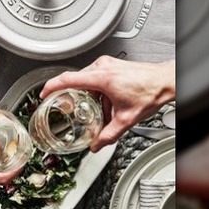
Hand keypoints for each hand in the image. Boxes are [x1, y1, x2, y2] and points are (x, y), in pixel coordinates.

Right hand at [40, 56, 174, 151]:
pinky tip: (103, 101)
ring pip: (86, 77)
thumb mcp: (126, 119)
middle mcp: (102, 67)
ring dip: (86, 92)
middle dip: (71, 94)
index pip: (68, 78)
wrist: (165, 81)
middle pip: (76, 79)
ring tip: (91, 107)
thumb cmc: (150, 92)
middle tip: (67, 107)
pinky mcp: (112, 65)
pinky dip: (95, 88)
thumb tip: (96, 145)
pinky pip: (95, 75)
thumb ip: (108, 135)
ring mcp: (107, 64)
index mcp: (102, 78)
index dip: (51, 86)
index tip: (43, 93)